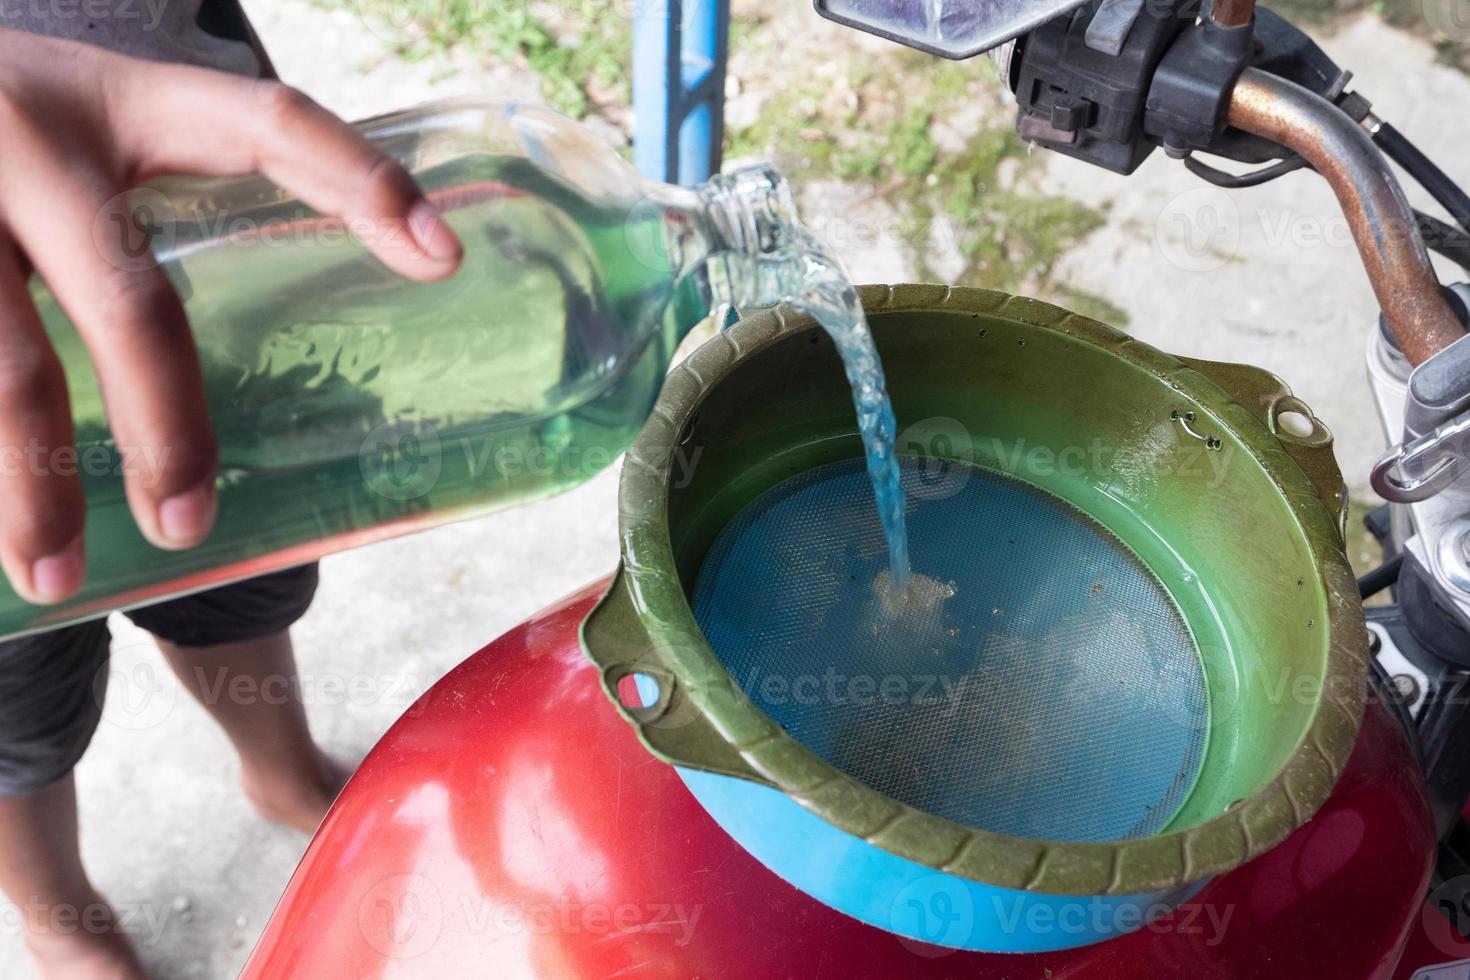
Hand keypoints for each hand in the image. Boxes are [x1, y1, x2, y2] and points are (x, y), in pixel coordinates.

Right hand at [0, 28, 462, 604]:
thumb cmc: (10, 143)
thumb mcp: (88, 138)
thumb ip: (151, 214)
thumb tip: (301, 334)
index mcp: (122, 101)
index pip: (269, 123)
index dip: (361, 181)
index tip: (443, 258)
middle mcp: (35, 133)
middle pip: (130, 302)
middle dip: (165, 425)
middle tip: (187, 525)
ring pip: (0, 364)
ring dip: (27, 482)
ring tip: (51, 575)